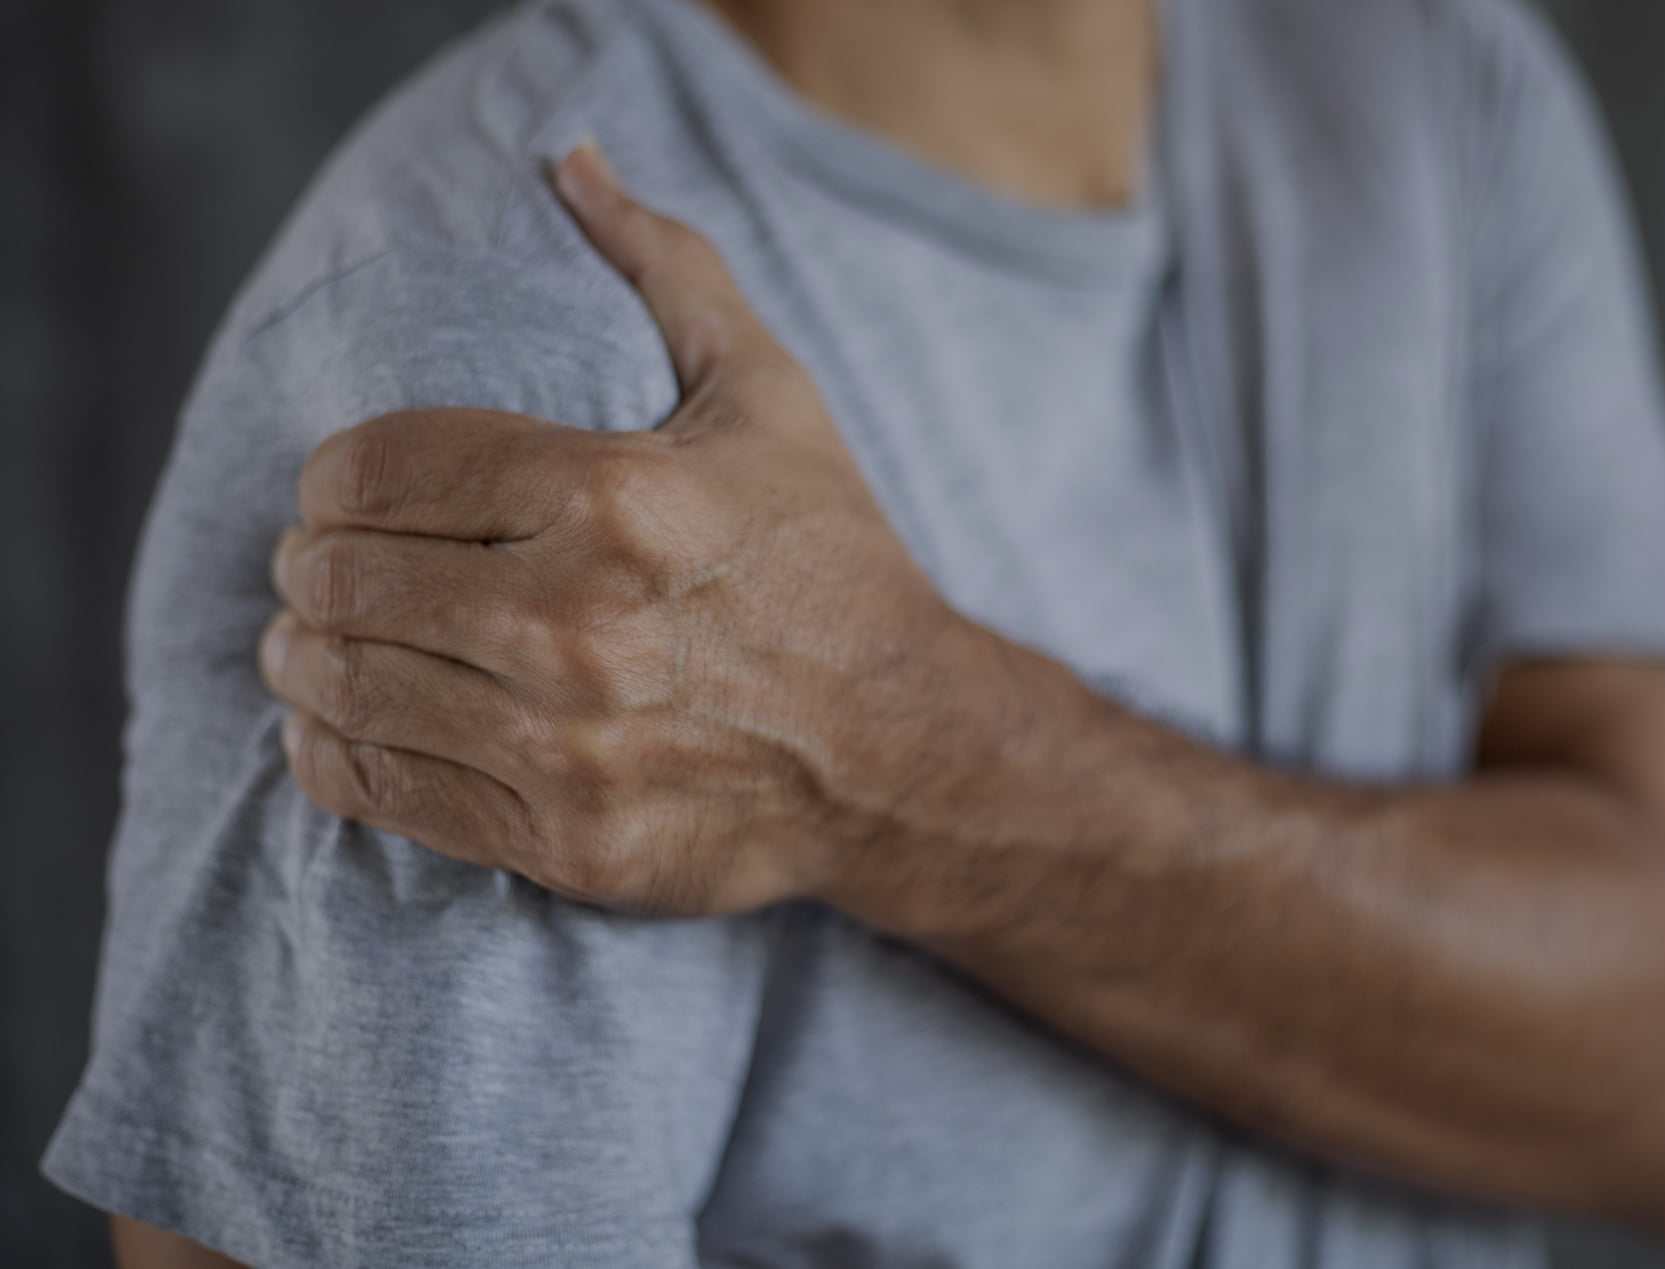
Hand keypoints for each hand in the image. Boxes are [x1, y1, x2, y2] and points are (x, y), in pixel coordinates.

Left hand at [259, 143, 947, 913]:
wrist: (905, 749)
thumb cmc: (830, 561)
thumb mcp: (768, 395)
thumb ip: (665, 268)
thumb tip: (574, 162)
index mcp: (615, 496)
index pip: (376, 467)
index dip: (328, 475)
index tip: (338, 492)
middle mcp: (579, 623)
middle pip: (341, 577)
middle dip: (308, 565)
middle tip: (321, 568)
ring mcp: (567, 742)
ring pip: (342, 686)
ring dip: (302, 657)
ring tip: (315, 642)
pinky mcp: (563, 839)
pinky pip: (377, 788)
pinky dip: (328, 750)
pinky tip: (337, 724)